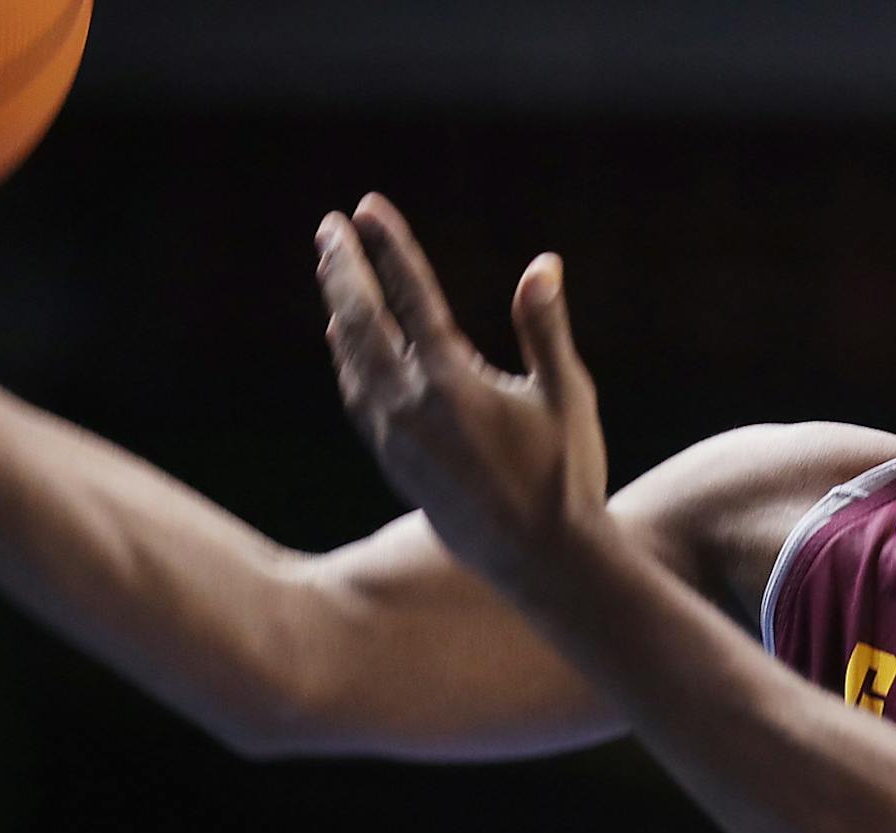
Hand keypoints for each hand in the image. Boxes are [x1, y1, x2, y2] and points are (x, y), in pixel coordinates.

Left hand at [316, 193, 607, 588]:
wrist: (539, 562)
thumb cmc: (565, 477)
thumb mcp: (566, 396)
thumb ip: (545, 328)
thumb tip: (542, 263)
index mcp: (452, 385)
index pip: (410, 299)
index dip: (390, 249)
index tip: (368, 208)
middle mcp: (411, 409)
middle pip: (363, 324)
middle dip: (344, 270)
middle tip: (329, 228)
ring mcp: (396, 439)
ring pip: (352, 361)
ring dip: (340, 311)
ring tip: (332, 272)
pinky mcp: (394, 463)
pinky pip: (357, 398)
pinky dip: (346, 360)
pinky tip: (345, 343)